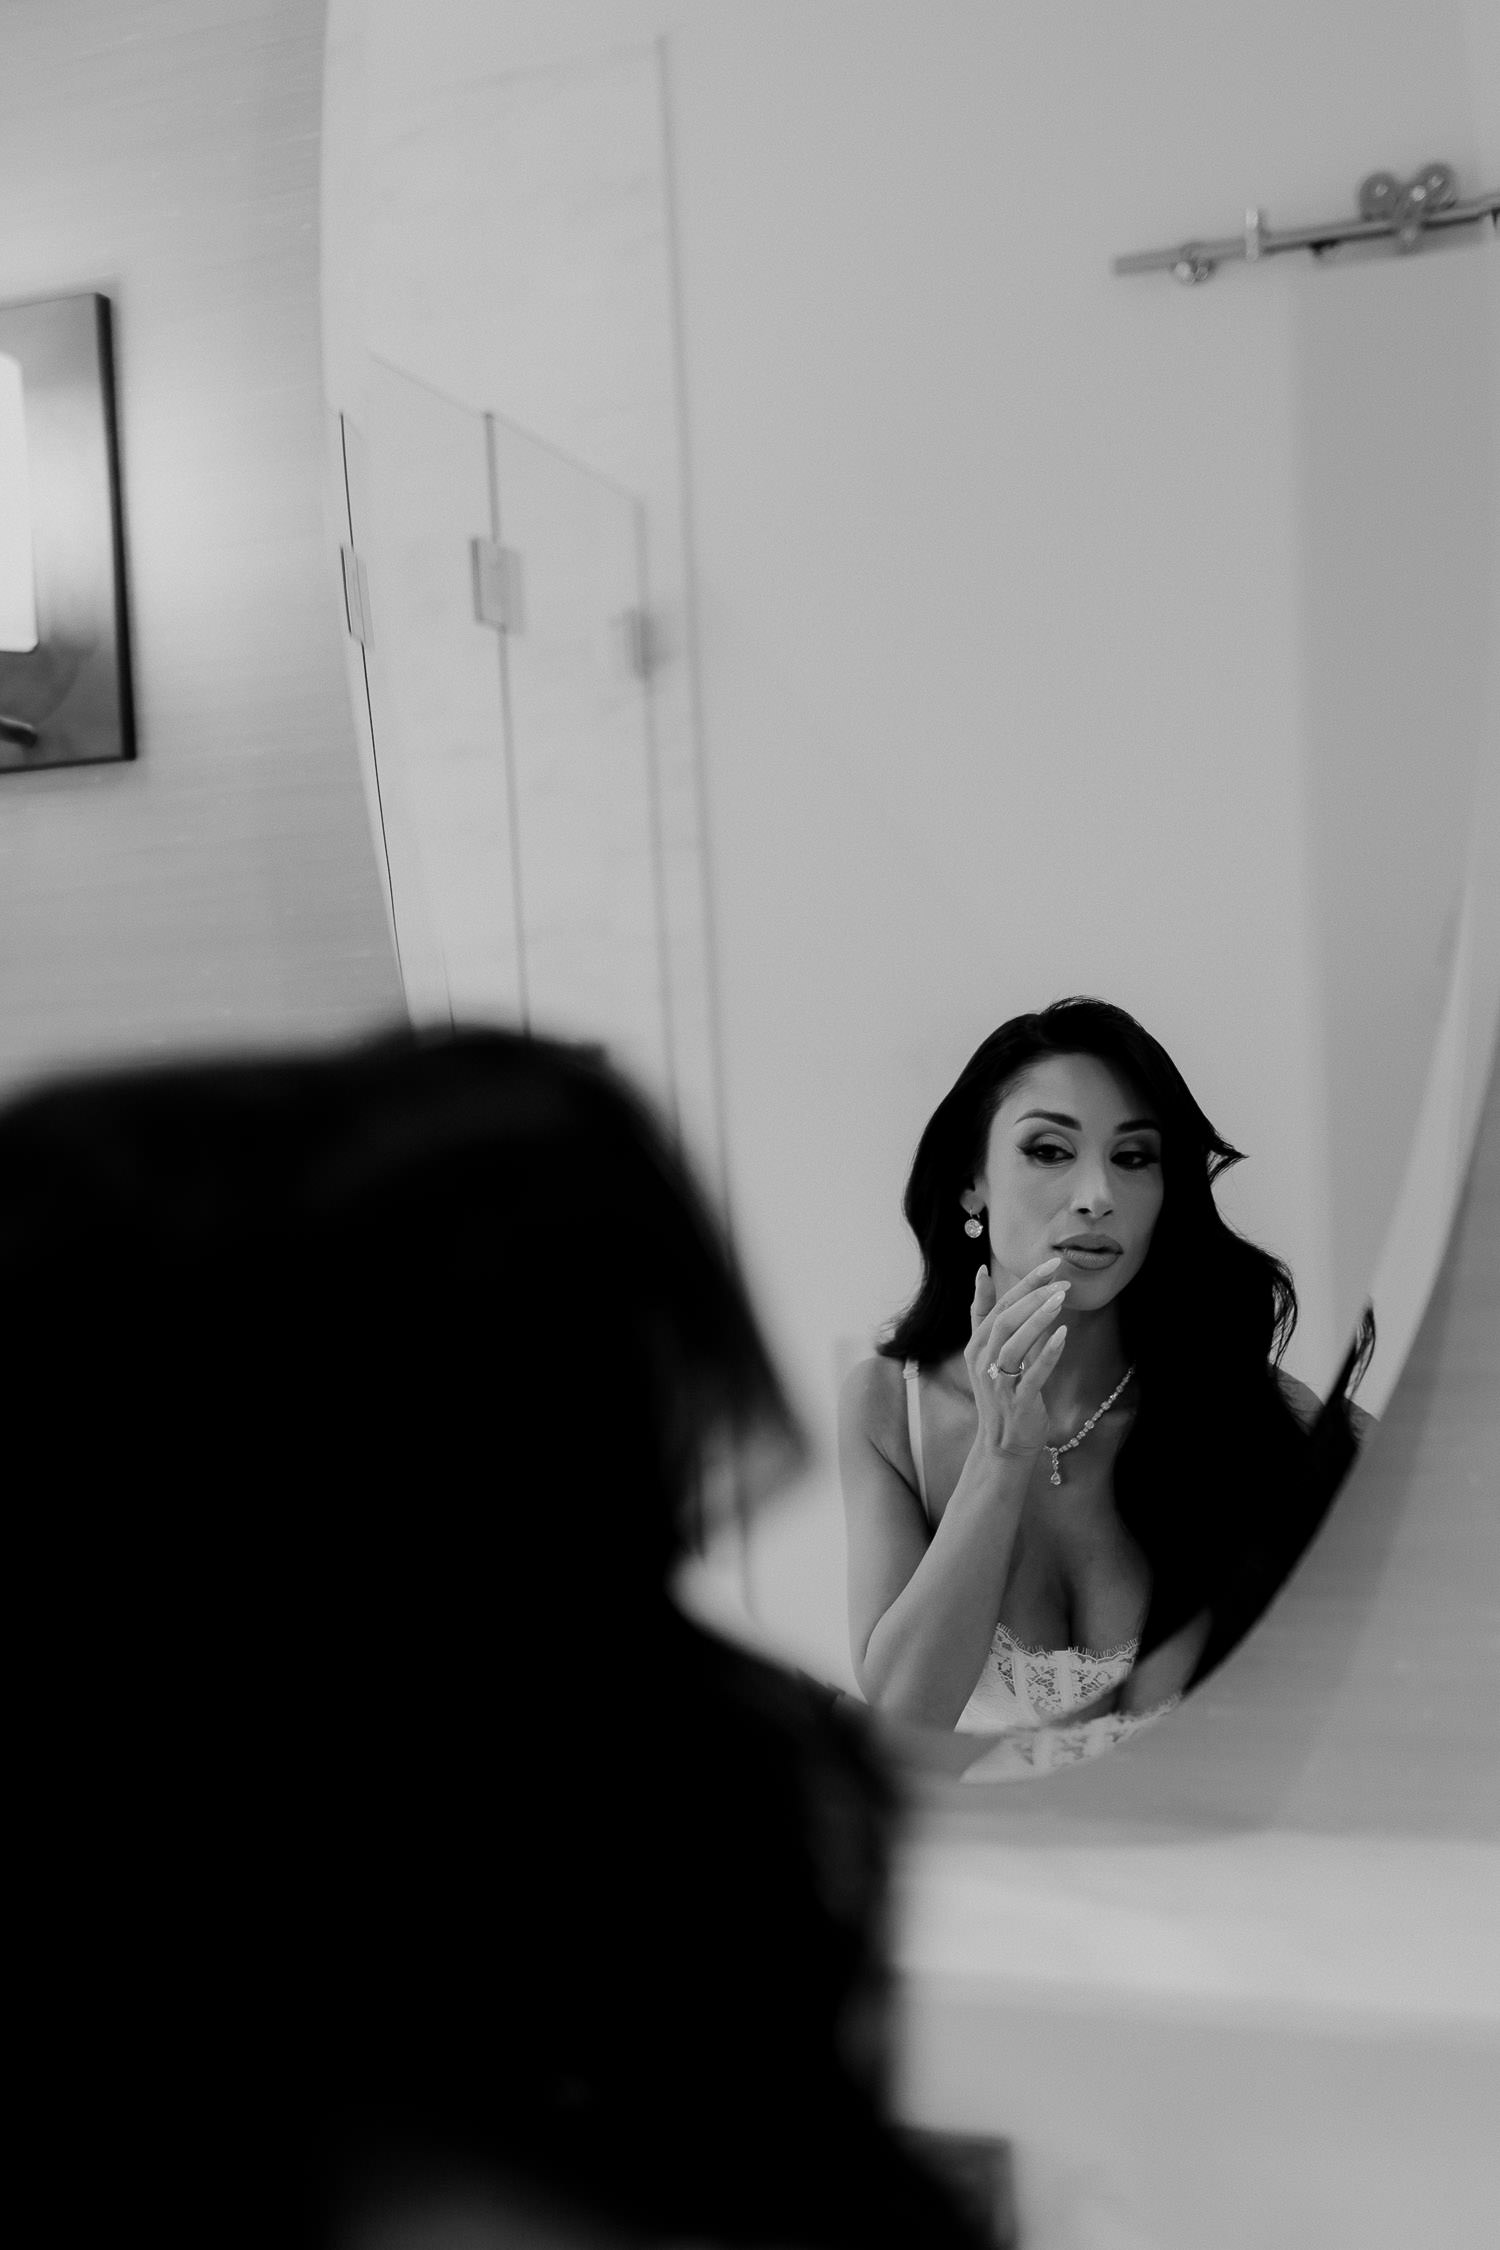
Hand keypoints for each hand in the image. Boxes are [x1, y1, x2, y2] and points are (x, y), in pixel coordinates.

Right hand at [963, 1259, 1068, 1461]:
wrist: (1002, 1444)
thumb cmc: (1001, 1391)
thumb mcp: (986, 1350)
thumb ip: (984, 1313)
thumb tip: (982, 1272)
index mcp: (976, 1345)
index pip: (997, 1305)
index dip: (1023, 1283)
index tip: (1048, 1263)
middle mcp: (982, 1361)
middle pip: (1004, 1320)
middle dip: (1033, 1295)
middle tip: (1061, 1279)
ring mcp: (998, 1382)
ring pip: (1014, 1343)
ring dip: (1038, 1318)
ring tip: (1061, 1298)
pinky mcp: (1017, 1401)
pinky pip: (1033, 1374)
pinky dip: (1048, 1353)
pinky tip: (1064, 1334)